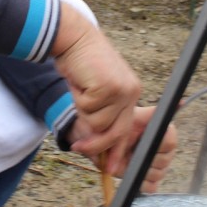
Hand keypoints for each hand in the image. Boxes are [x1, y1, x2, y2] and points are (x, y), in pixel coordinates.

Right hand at [51, 2, 141, 157]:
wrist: (75, 38)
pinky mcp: (107, 87)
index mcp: (131, 93)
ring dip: (82, 110)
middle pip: (115, 132)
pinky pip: (87, 110)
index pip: (127, 128)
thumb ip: (102, 112)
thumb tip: (96, 140)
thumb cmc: (82, 65)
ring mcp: (121, 90)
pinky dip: (77, 100)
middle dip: (96, 144)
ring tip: (82, 89)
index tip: (111, 167)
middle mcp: (131, 92)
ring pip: (97, 123)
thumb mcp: (97, 90)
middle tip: (77, 146)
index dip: (119, 150)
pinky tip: (80, 83)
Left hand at [67, 105, 176, 193]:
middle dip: (145, 158)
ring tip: (127, 161)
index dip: (159, 144)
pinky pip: (151, 186)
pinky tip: (130, 173)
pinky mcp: (144, 178)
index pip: (171, 141)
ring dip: (140, 170)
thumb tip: (180, 102)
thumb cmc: (111, 123)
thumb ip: (151, 113)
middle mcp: (159, 148)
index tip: (144, 142)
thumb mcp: (127, 116)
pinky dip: (139, 182)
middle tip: (130, 152)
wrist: (93, 138)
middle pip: (165, 160)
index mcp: (158, 131)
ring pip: (158, 174)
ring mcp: (153, 164)